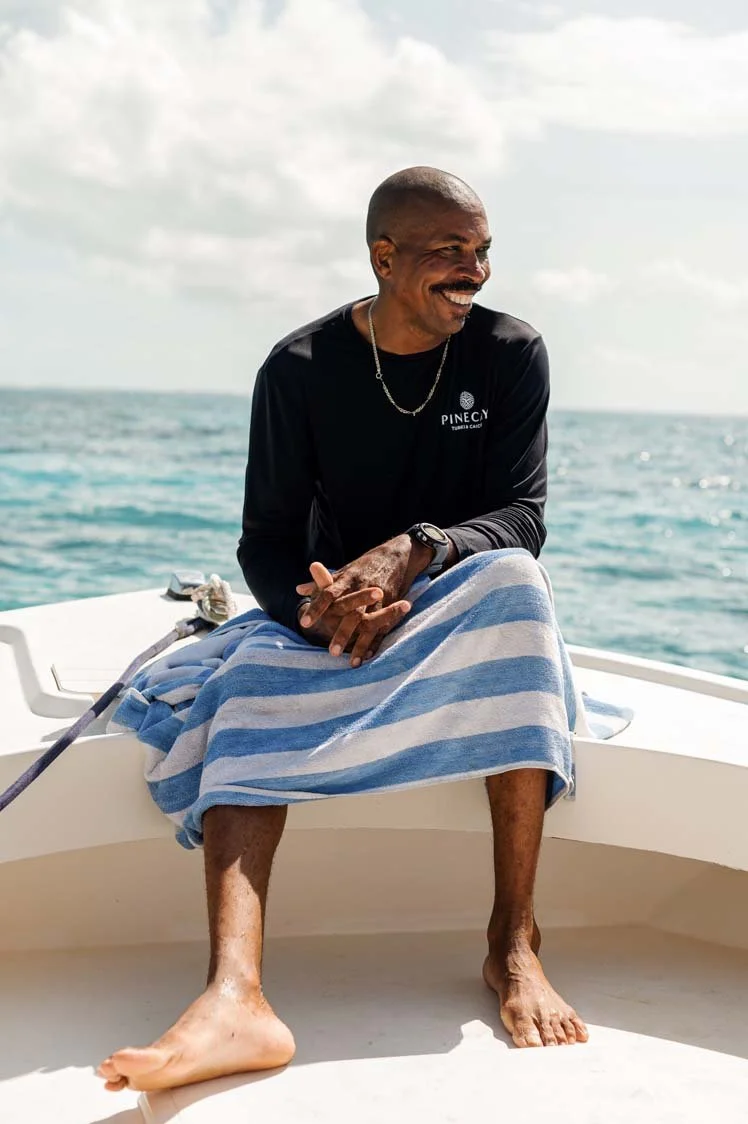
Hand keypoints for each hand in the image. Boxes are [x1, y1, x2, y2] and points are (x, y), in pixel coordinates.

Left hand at [296, 534, 432, 665]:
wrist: (397, 556)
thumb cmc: (365, 566)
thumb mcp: (343, 571)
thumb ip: (321, 583)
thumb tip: (299, 589)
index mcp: (348, 580)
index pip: (328, 594)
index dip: (317, 608)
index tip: (304, 623)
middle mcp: (363, 590)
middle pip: (351, 614)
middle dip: (343, 633)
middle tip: (331, 652)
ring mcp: (379, 600)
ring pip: (369, 624)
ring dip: (361, 644)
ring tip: (351, 662)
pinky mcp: (391, 606)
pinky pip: (384, 627)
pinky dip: (376, 642)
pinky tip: (368, 657)